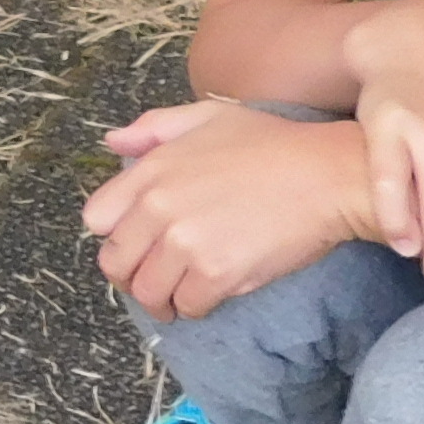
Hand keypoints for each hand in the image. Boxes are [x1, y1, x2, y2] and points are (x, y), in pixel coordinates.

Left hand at [83, 100, 381, 319]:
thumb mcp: (208, 116)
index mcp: (152, 171)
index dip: (115, 235)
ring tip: (180, 295)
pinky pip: (188, 306)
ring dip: (162, 299)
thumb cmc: (273, 144)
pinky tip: (210, 295)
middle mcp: (159, 208)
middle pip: (115, 264)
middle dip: (133, 276)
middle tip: (157, 279)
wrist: (327, 175)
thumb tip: (112, 142)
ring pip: (148, 293)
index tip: (138, 242)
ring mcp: (185, 242)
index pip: (96, 219)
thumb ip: (154, 128)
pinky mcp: (216, 274)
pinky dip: (196, 307)